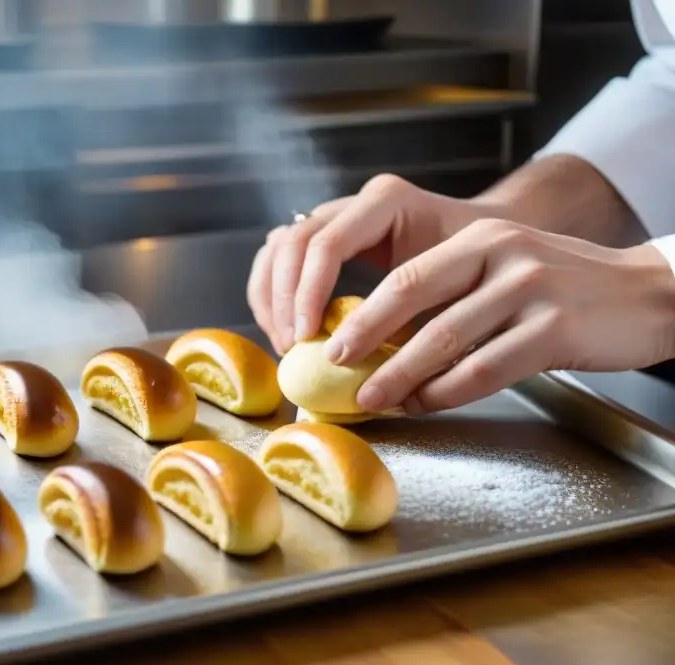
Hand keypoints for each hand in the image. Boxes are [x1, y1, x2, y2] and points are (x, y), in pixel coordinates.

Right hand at [247, 174, 500, 353]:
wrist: (488, 241)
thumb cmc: (477, 266)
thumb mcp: (455, 286)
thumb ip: (412, 314)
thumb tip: (371, 367)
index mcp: (386, 201)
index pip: (326, 243)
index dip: (308, 292)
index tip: (306, 338)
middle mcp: (353, 202)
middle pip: (292, 242)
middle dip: (285, 299)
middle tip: (290, 346)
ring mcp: (334, 216)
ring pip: (277, 247)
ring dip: (271, 297)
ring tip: (283, 343)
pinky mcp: (323, 237)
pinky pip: (278, 258)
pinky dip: (272, 293)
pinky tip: (281, 329)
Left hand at [322, 219, 674, 414]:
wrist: (649, 295)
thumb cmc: (564, 291)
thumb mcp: (506, 269)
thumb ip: (453, 291)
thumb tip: (381, 338)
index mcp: (482, 236)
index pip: (405, 273)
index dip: (361, 309)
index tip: (328, 337)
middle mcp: (503, 253)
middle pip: (413, 295)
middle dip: (365, 335)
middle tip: (333, 366)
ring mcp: (531, 288)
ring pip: (446, 338)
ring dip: (400, 374)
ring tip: (371, 397)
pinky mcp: (556, 328)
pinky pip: (485, 368)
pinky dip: (447, 391)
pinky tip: (424, 404)